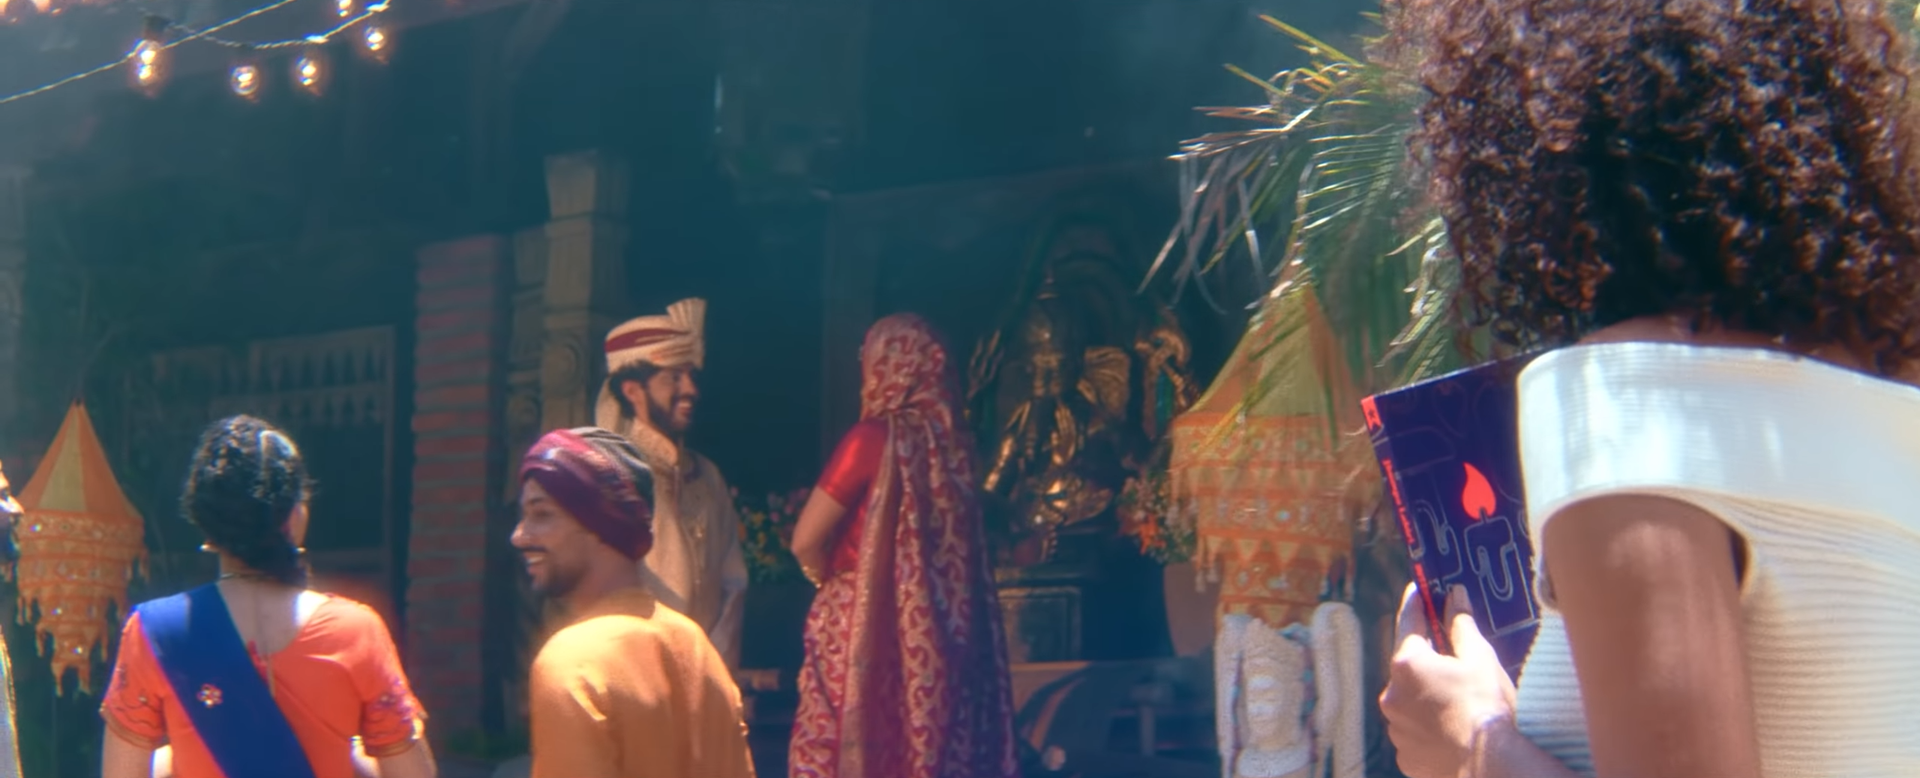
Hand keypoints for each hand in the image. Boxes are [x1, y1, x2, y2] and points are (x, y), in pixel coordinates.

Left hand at [1380, 583, 1518, 777]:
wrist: (1488, 765)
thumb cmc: (1485, 707)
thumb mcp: (1479, 658)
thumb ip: (1461, 624)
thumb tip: (1455, 595)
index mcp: (1408, 663)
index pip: (1409, 622)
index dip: (1415, 603)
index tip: (1418, 589)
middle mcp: (1392, 693)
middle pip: (1407, 665)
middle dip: (1426, 657)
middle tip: (1449, 654)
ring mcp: (1395, 727)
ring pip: (1408, 701)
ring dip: (1425, 695)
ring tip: (1456, 701)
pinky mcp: (1404, 754)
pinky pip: (1413, 731)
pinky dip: (1427, 726)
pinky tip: (1450, 728)